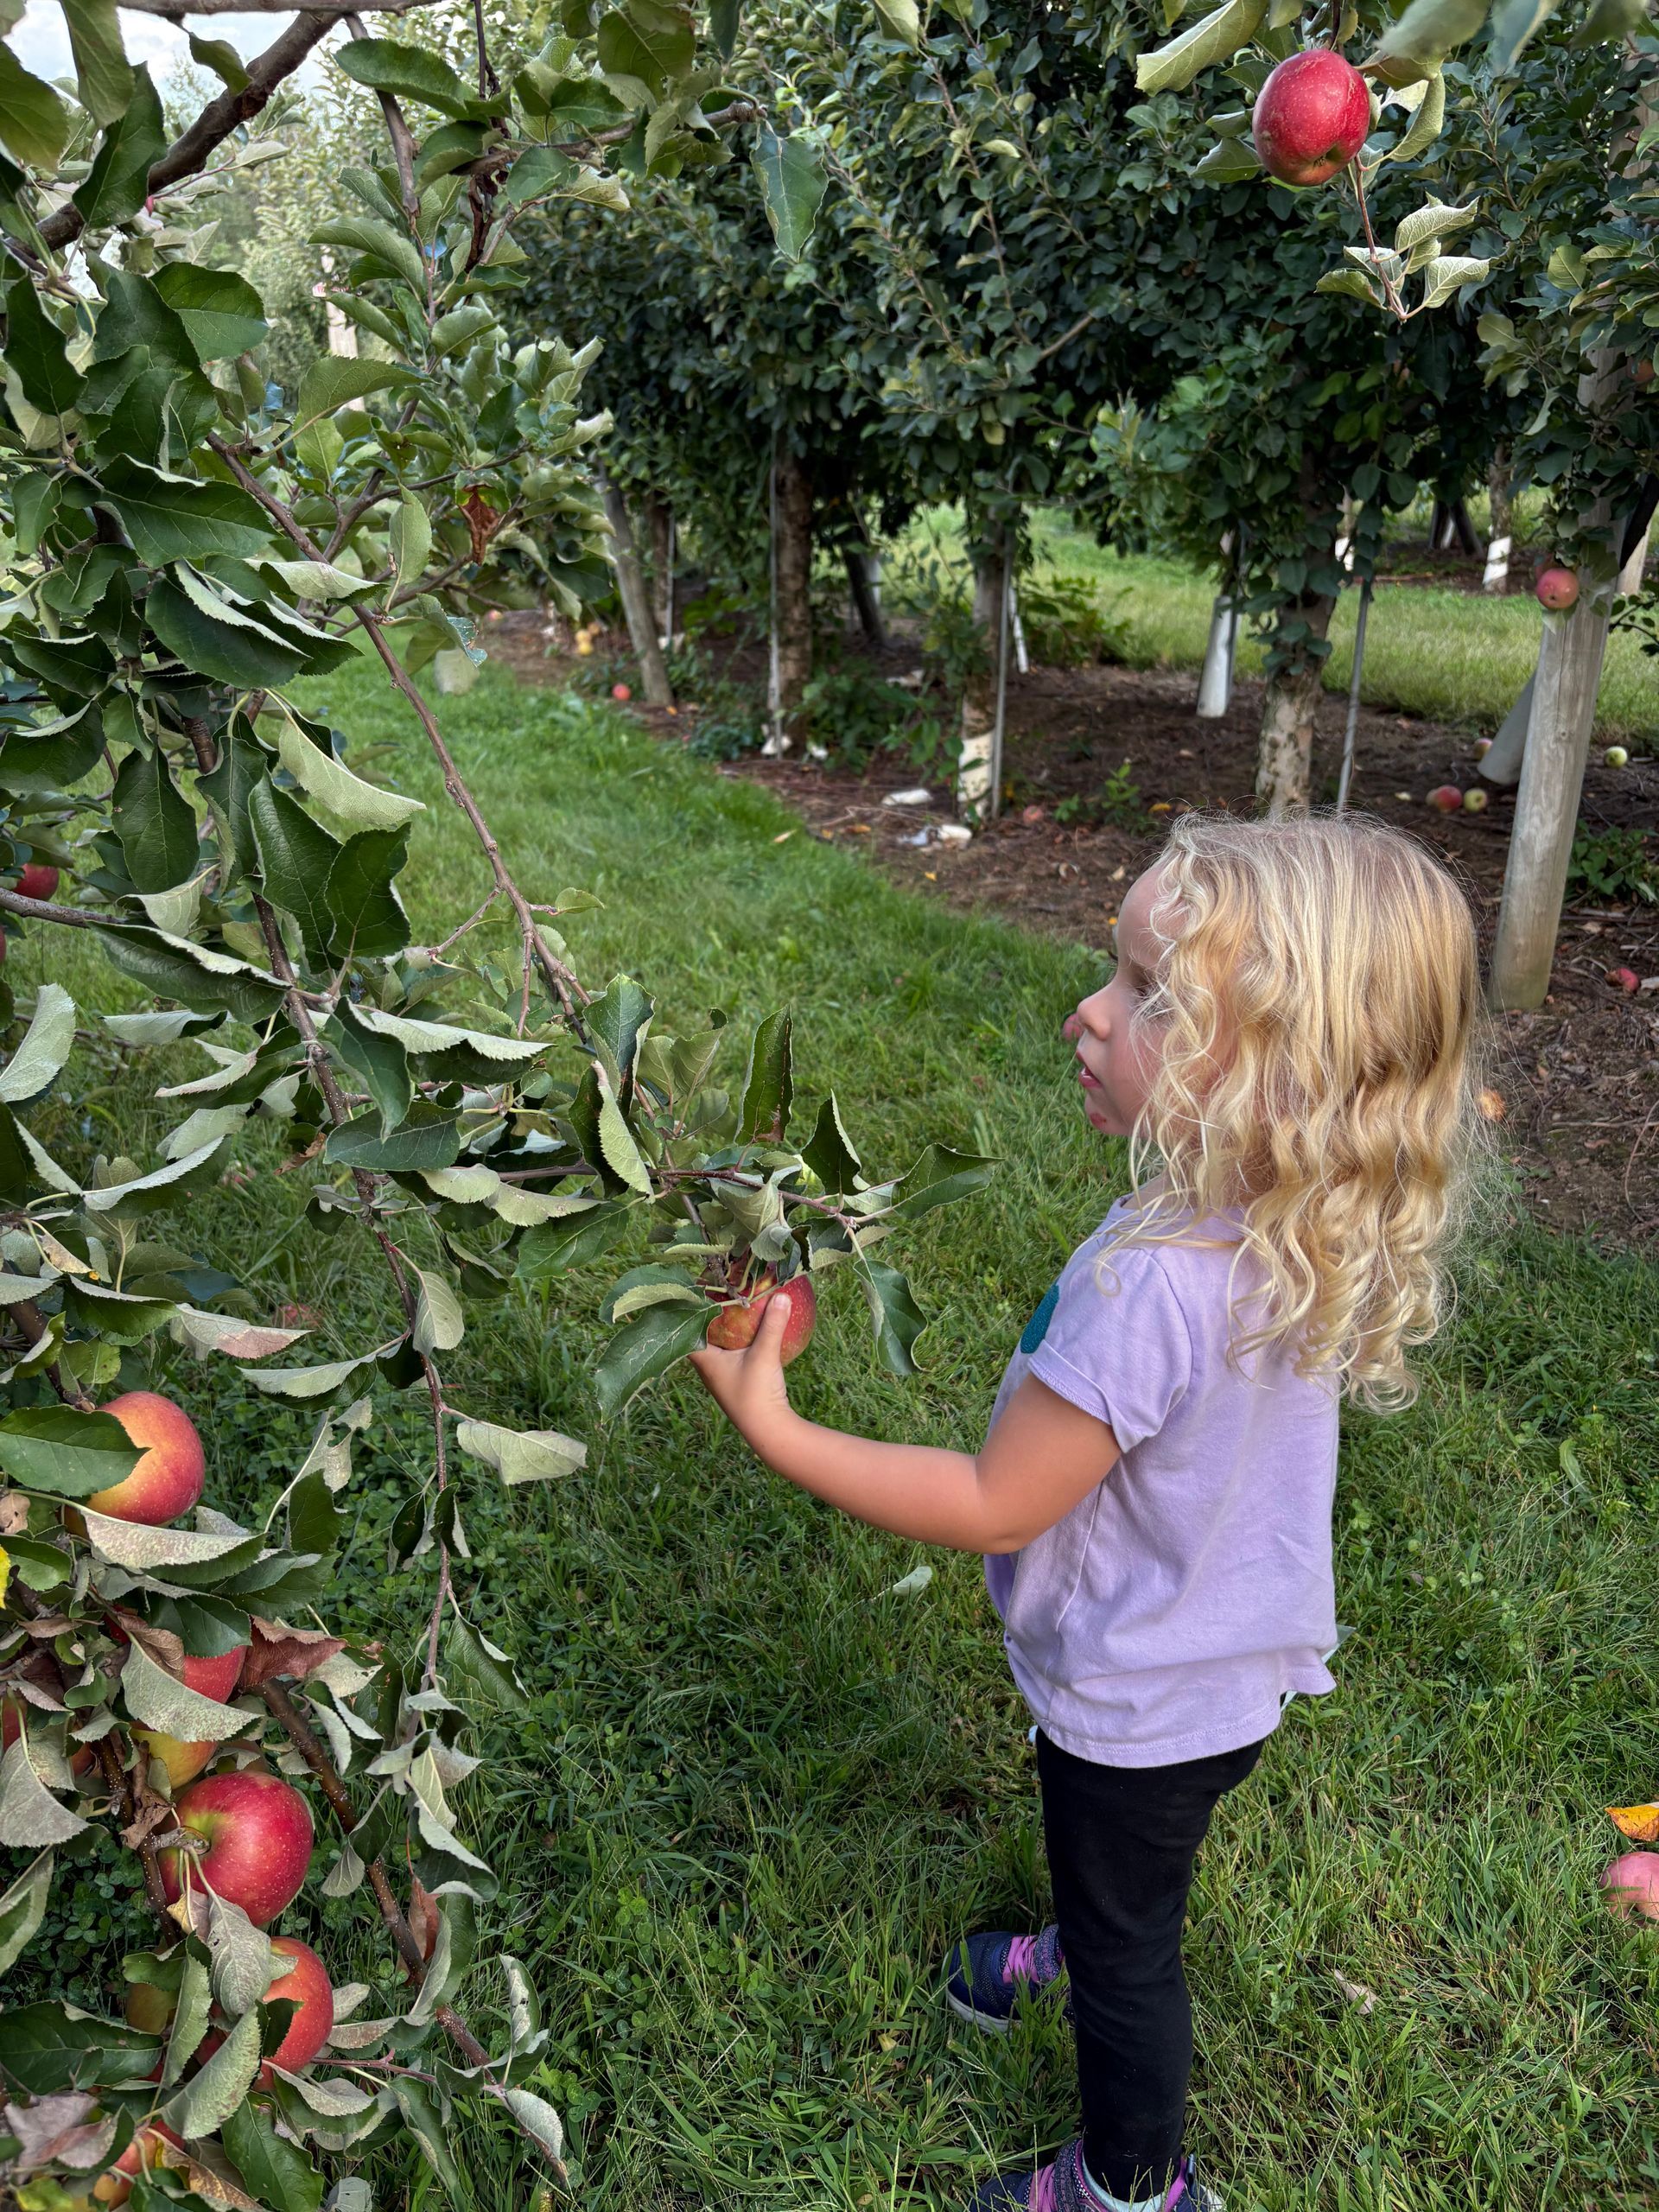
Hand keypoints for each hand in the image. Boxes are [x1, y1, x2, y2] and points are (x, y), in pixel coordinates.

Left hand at [689, 1289, 795, 1455]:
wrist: (768, 1430)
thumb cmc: (757, 1393)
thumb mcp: (765, 1354)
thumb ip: (772, 1324)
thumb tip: (781, 1294)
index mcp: (704, 1360)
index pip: (683, 1332)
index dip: (682, 1313)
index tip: (687, 1292)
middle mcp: (707, 1368)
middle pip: (697, 1337)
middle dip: (702, 1316)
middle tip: (709, 1293)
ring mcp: (720, 1377)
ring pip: (714, 1347)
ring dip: (720, 1329)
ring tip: (726, 1306)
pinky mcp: (735, 1381)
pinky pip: (730, 1355)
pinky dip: (735, 1341)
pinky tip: (749, 1331)